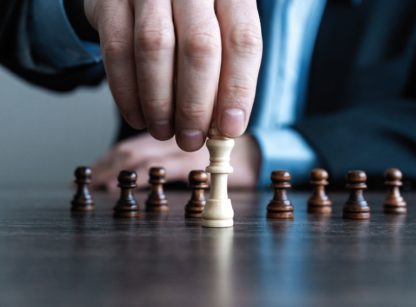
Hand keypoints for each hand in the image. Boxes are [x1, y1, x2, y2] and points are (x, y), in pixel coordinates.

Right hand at [84, 0, 261, 150]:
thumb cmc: (191, 16)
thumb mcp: (220, 30)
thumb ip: (226, 69)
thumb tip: (224, 125)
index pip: (242, 41)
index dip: (237, 90)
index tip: (230, 128)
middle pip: (199, 47)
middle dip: (195, 104)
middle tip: (191, 139)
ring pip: (155, 48)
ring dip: (159, 101)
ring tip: (163, 131)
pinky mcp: (111, 1)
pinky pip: (117, 49)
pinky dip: (126, 91)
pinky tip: (137, 115)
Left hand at [92, 133, 259, 189]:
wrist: (255, 152)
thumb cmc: (225, 149)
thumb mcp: (195, 145)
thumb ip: (172, 148)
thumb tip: (139, 167)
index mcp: (170, 131)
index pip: (132, 143)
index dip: (111, 158)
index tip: (95, 172)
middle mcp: (173, 136)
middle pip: (131, 149)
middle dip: (108, 167)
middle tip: (91, 182)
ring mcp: (185, 148)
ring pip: (143, 157)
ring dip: (119, 172)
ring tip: (101, 187)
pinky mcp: (198, 161)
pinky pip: (167, 169)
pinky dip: (146, 177)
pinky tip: (131, 185)